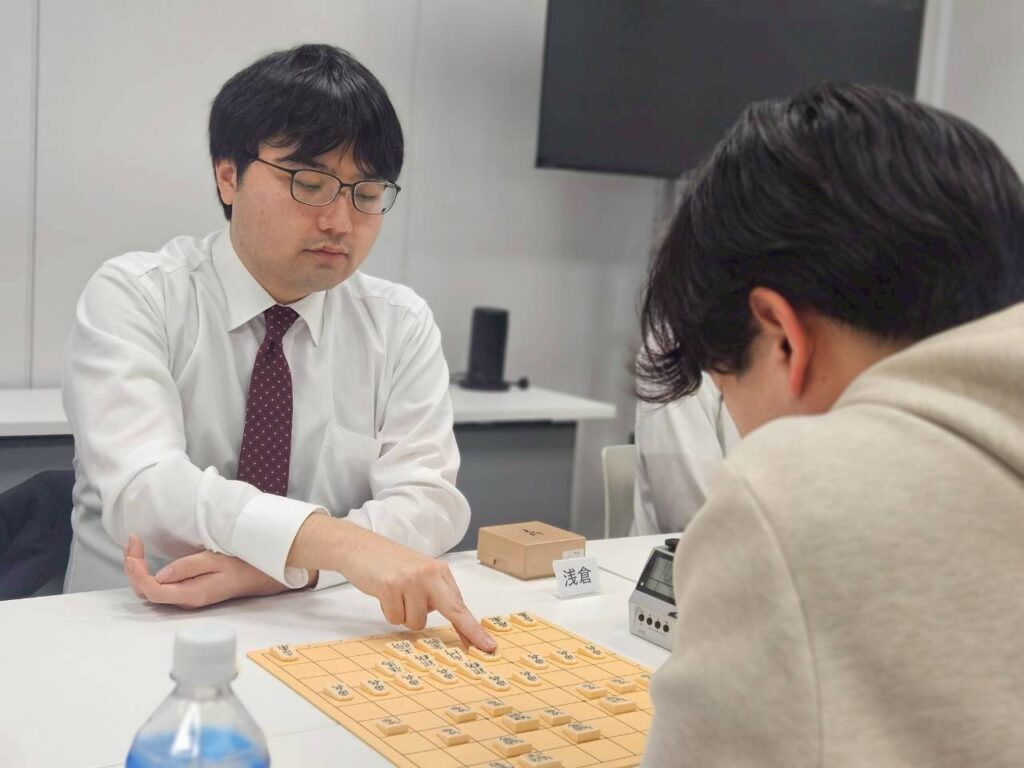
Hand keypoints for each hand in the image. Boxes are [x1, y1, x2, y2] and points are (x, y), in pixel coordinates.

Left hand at [124, 534, 290, 608]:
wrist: (257, 577)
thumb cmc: (239, 567)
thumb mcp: (215, 561)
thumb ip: (187, 568)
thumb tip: (160, 575)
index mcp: (190, 595)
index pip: (153, 590)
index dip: (137, 572)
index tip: (133, 549)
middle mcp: (183, 601)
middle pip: (145, 591)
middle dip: (132, 566)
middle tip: (132, 540)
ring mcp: (182, 598)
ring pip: (148, 589)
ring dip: (136, 568)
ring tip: (133, 545)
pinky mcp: (183, 592)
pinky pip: (156, 585)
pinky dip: (144, 570)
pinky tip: (142, 557)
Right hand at [291, 516, 496, 651]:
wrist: (360, 546)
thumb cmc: (390, 564)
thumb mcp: (419, 573)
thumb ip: (435, 594)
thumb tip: (455, 623)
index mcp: (439, 571)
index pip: (459, 605)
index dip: (474, 628)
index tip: (488, 645)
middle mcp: (429, 574)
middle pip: (454, 610)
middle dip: (469, 632)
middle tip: (484, 648)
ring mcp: (410, 580)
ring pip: (416, 623)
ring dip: (404, 616)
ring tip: (395, 595)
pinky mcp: (390, 586)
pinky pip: (395, 618)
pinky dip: (389, 612)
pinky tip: (384, 594)